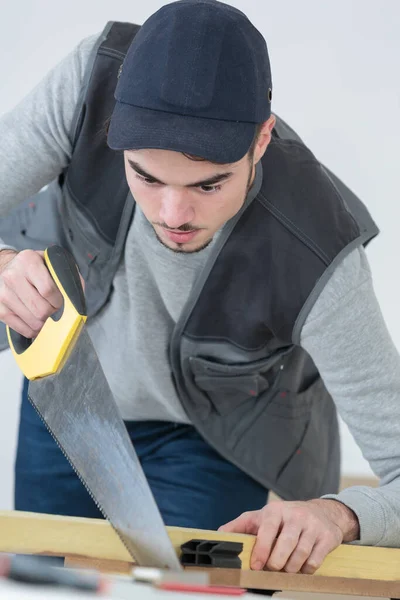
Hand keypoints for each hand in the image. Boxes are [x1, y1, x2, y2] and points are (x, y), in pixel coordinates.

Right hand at [0, 249, 63, 337]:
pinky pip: (23, 329)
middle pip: (41, 309)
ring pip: (33, 322)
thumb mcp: (52, 263)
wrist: (8, 268)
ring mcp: (3, 294)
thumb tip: (76, 299)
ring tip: (46, 315)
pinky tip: (37, 322)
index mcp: (28, 261)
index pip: (48, 290)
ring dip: (45, 323)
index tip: (61, 302)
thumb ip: (68, 276)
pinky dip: (34, 330)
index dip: (59, 301)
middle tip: (54, 310)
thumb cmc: (36, 268)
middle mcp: (12, 276)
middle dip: (53, 314)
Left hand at [219, 499, 359, 573]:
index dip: (261, 550)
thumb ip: (240, 526)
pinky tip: (302, 566)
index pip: (267, 530)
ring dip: (291, 568)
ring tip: (286, 569)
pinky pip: (315, 560)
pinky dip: (306, 569)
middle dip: (276, 563)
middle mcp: (295, 515)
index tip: (256, 566)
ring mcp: (313, 525)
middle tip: (273, 568)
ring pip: (300, 555)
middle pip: (285, 545)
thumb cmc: (285, 518)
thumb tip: (219, 536)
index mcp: (276, 510)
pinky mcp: (327, 536)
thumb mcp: (262, 517)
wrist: (321, 512)